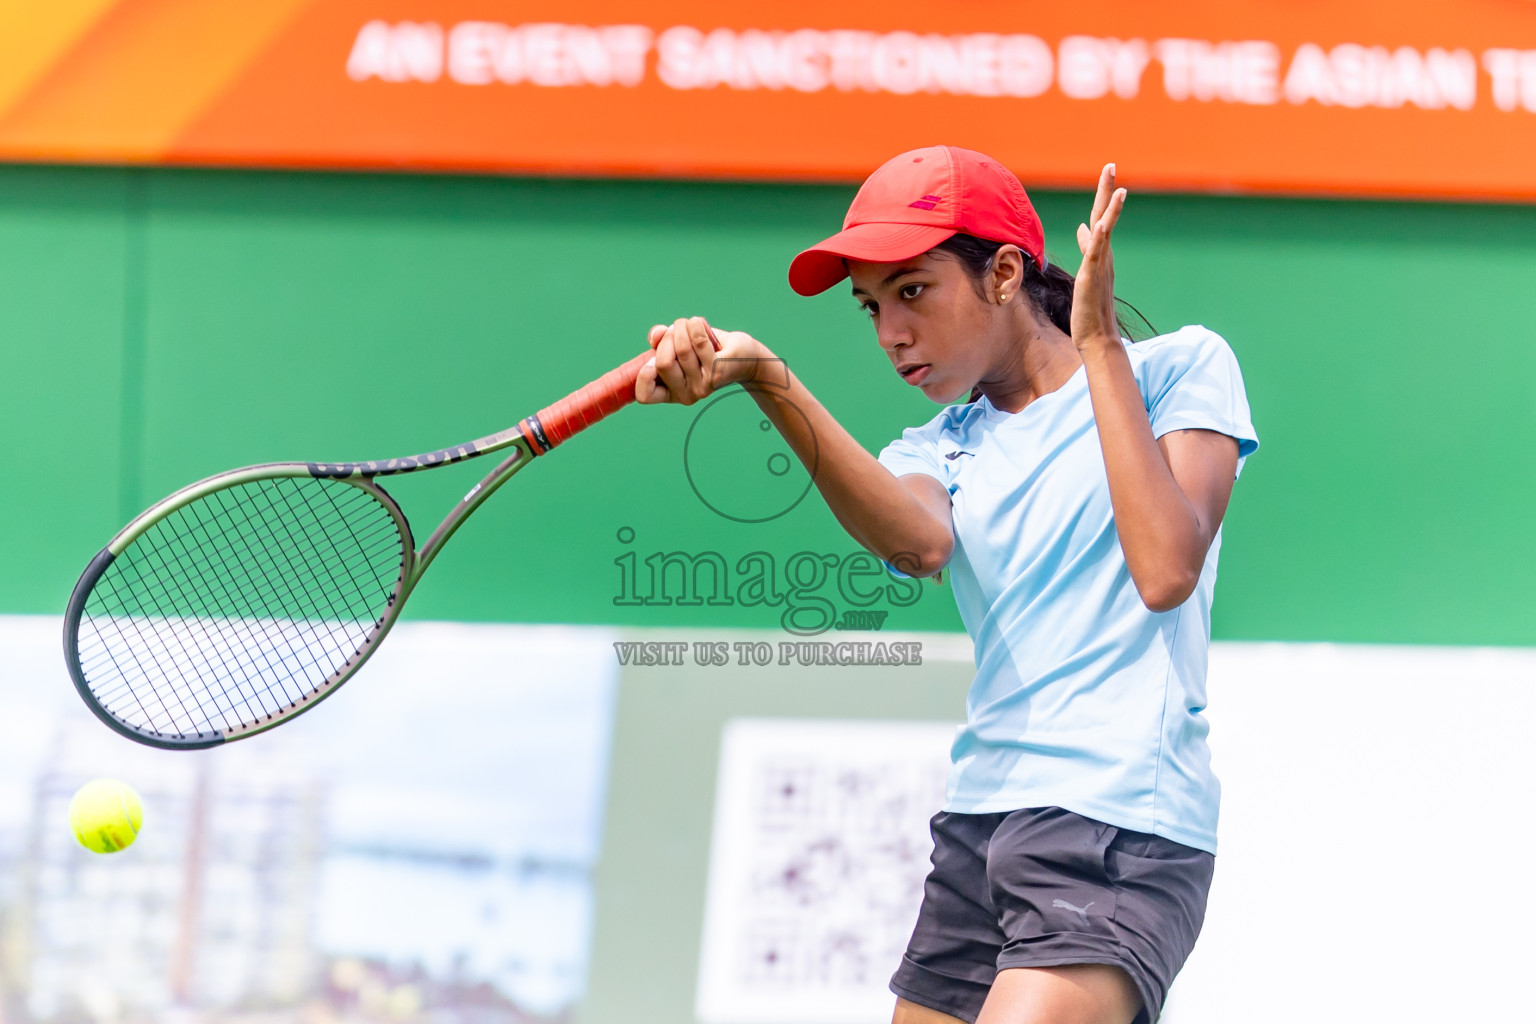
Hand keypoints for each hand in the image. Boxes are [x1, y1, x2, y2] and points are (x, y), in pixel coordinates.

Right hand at [636, 316, 763, 404]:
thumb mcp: (677, 346)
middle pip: (662, 362)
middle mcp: (687, 394)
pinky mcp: (718, 371)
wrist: (744, 357)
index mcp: (672, 393)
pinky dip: (696, 325)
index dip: (642, 375)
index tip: (651, 359)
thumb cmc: (706, 350)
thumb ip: (660, 340)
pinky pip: (698, 341)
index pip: (644, 395)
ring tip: (689, 325)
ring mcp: (704, 385)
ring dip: (682, 327)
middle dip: (667, 338)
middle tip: (675, 331)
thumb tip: (656, 335)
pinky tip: (700, 324)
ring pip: (681, 348)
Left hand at [1071, 163, 1127, 350]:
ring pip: (1106, 230)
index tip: (1108, 174)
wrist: (1096, 336)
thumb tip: (1082, 227)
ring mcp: (1100, 265)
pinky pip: (1098, 252)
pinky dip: (1101, 235)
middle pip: (1105, 217)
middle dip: (1107, 191)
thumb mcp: (1085, 271)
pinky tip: (1102, 221)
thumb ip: (1087, 248)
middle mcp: (1104, 256)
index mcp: (1101, 254)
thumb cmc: (1090, 307)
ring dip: (1110, 208)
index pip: (1101, 219)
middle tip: (1110, 166)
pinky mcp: (1093, 276)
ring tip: (1117, 187)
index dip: (1103, 197)